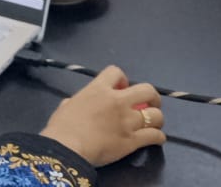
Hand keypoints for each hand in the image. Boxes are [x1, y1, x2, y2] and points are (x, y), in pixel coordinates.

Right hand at [40, 65, 164, 166]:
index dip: (122, 79)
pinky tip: (156, 140)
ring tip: (153, 124)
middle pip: (147, 89)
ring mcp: (127, 121)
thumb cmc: (62, 126)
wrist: (68, 146)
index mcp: (99, 89)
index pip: (116, 72)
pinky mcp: (133, 140)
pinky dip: (158, 137)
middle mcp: (118, 101)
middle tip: (148, 104)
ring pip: (156, 115)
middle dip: (151, 96)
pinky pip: (155, 136)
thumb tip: (73, 104)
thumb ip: (76, 101)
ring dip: (156, 119)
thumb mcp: (66, 105)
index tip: (121, 89)